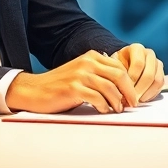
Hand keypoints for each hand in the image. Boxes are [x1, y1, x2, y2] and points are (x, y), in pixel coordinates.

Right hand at [6, 51, 137, 113]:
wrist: (34, 90)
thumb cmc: (60, 86)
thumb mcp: (82, 74)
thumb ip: (100, 75)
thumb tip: (123, 88)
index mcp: (91, 57)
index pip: (120, 67)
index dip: (130, 83)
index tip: (133, 96)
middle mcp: (87, 62)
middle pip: (119, 75)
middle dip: (129, 92)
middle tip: (132, 104)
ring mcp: (80, 74)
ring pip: (110, 87)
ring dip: (118, 101)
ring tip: (118, 110)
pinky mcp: (73, 88)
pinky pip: (97, 98)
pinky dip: (104, 106)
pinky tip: (103, 110)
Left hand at [111, 43, 164, 103]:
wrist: (123, 63)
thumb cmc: (116, 65)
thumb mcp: (113, 66)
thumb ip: (117, 74)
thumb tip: (120, 91)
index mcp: (137, 48)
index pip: (138, 64)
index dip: (132, 79)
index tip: (125, 89)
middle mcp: (149, 54)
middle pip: (149, 74)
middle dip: (140, 89)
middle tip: (131, 100)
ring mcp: (157, 63)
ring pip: (157, 80)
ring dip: (146, 93)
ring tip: (136, 100)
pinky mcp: (161, 73)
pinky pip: (161, 85)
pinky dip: (151, 94)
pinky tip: (142, 98)